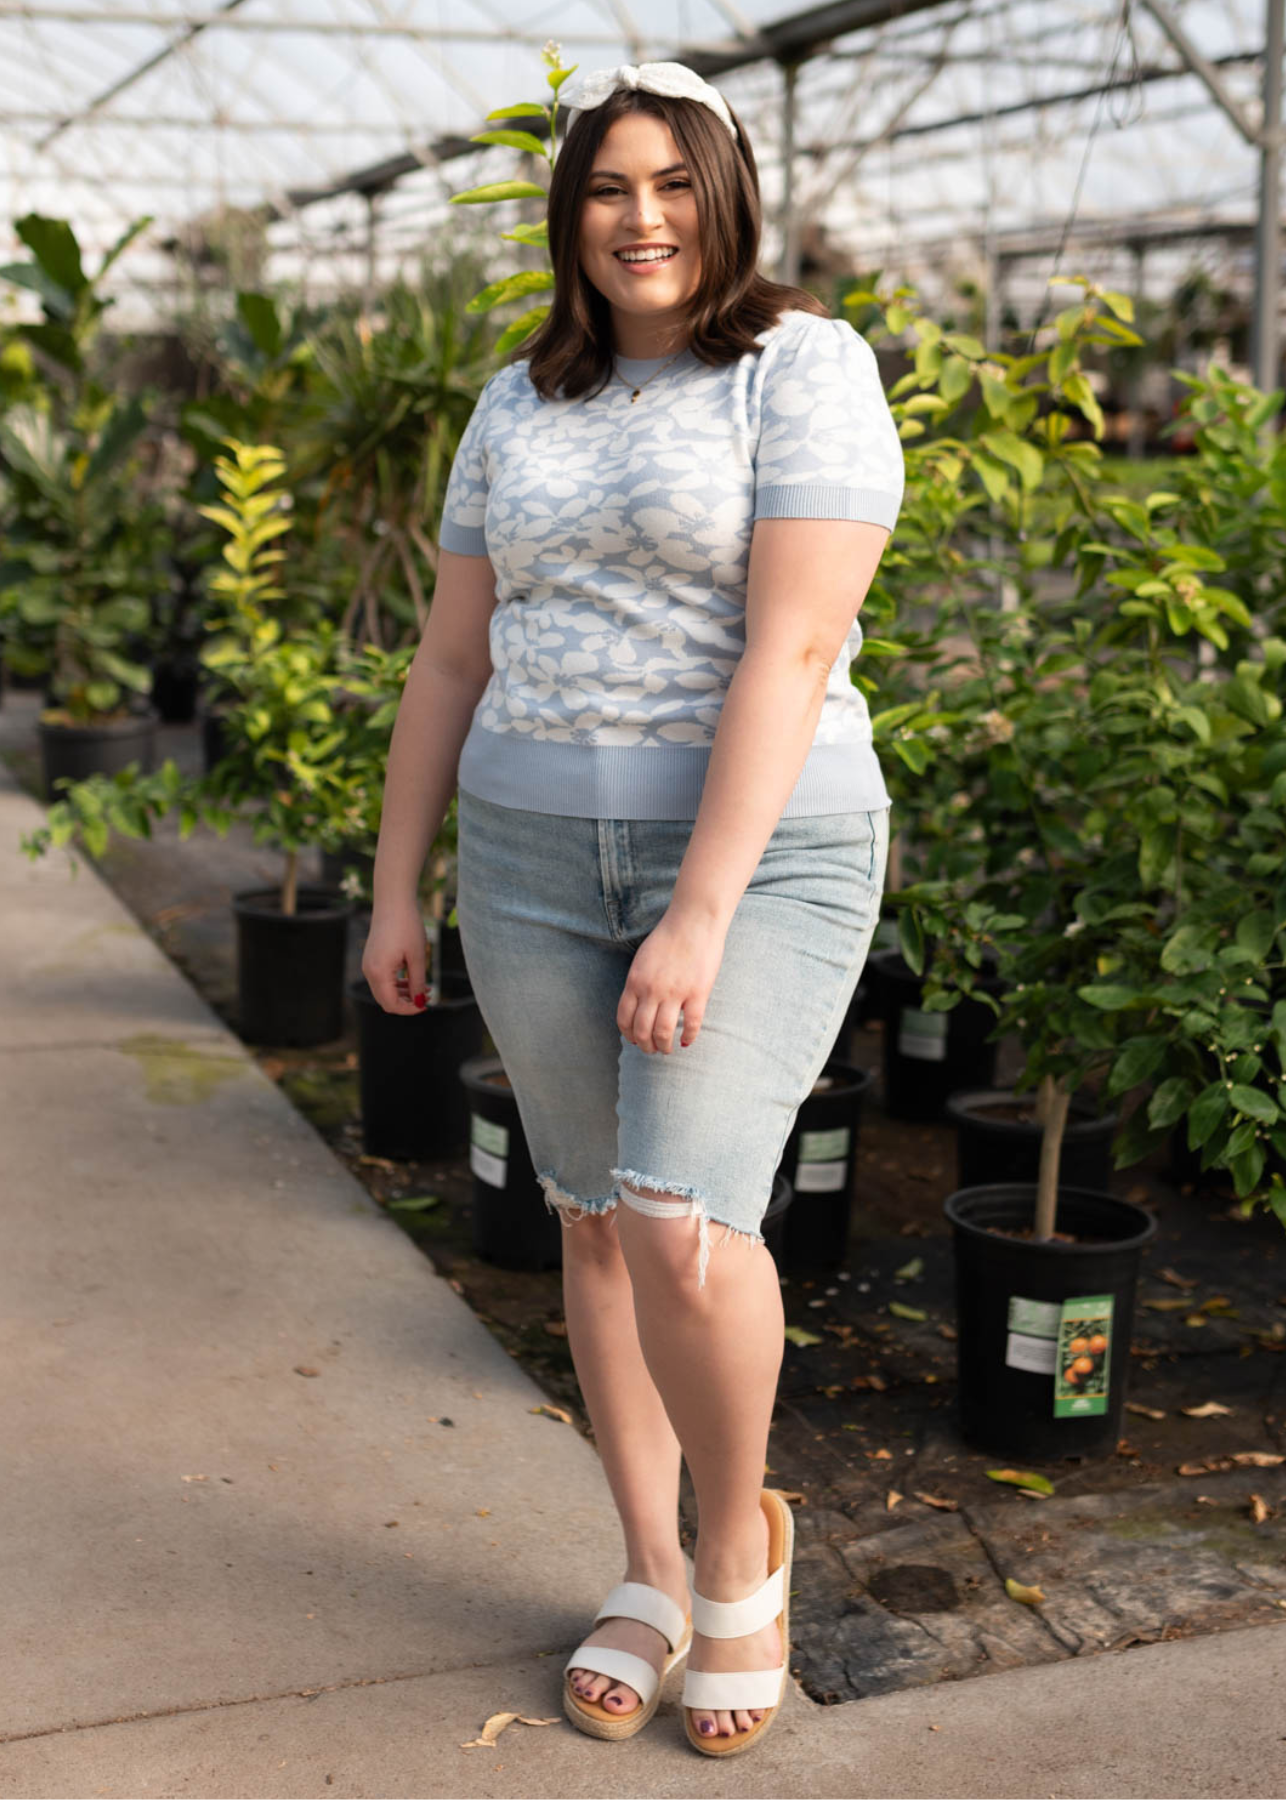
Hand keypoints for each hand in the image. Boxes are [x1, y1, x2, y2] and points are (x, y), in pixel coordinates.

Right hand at [361, 899, 428, 1013]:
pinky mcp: (371, 958)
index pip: (391, 1004)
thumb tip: (419, 1002)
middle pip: (386, 1000)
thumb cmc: (407, 926)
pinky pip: (382, 979)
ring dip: (403, 993)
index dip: (409, 1009)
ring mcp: (368, 964)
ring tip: (425, 988)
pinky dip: (397, 983)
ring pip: (384, 990)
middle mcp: (368, 971)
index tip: (426, 1005)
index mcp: (378, 972)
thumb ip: (418, 982)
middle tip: (427, 997)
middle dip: (407, 1002)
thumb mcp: (417, 957)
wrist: (393, 902)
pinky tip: (414, 978)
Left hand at [617, 905, 727, 1054]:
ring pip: (664, 1033)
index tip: (634, 1039)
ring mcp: (674, 993)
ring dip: (664, 1047)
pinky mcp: (697, 993)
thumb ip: (639, 981)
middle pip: (642, 1030)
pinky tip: (687, 1041)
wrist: (694, 921)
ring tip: (667, 1050)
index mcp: (635, 981)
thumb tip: (639, 1003)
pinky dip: (689, 1037)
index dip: (628, 1034)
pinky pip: (691, 1024)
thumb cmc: (669, 936)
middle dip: (645, 1046)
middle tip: (652, 1050)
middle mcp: (651, 990)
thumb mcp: (643, 959)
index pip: (624, 1018)